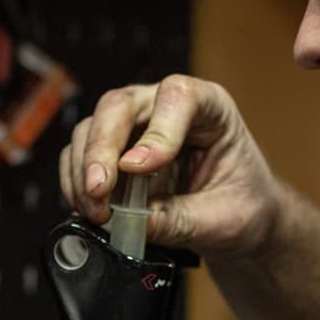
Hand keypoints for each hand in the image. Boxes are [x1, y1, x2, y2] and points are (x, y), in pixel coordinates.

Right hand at [59, 75, 282, 257]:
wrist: (238, 220)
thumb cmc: (243, 206)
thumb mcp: (224, 220)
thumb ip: (181, 220)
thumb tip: (135, 222)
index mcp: (210, 108)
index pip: (178, 96)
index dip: (156, 130)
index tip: (140, 168)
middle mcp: (166, 108)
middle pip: (120, 105)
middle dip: (101, 149)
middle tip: (98, 191)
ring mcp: (135, 127)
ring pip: (91, 128)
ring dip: (84, 171)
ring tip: (96, 211)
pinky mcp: (113, 153)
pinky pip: (80, 157)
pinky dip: (76, 183)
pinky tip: (87, 208)